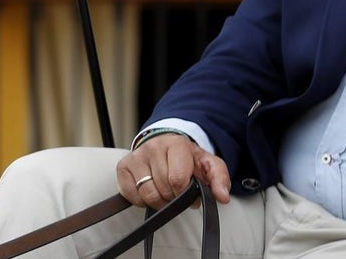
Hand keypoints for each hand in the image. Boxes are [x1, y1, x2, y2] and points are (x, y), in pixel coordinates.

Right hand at [117, 133, 231, 208]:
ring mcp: (137, 156)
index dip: (184, 192)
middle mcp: (154, 147)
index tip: (188, 188)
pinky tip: (151, 189)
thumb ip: (219, 178)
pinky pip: (131, 195)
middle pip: (162, 188)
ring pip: (147, 194)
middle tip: (177, 190)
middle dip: (173, 196)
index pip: (177, 179)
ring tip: (165, 191)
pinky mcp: (123, 166)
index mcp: (177, 144)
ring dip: (159, 201)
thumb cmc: (186, 156)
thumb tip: (222, 196)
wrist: (167, 143)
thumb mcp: (208, 163)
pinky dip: (142, 200)